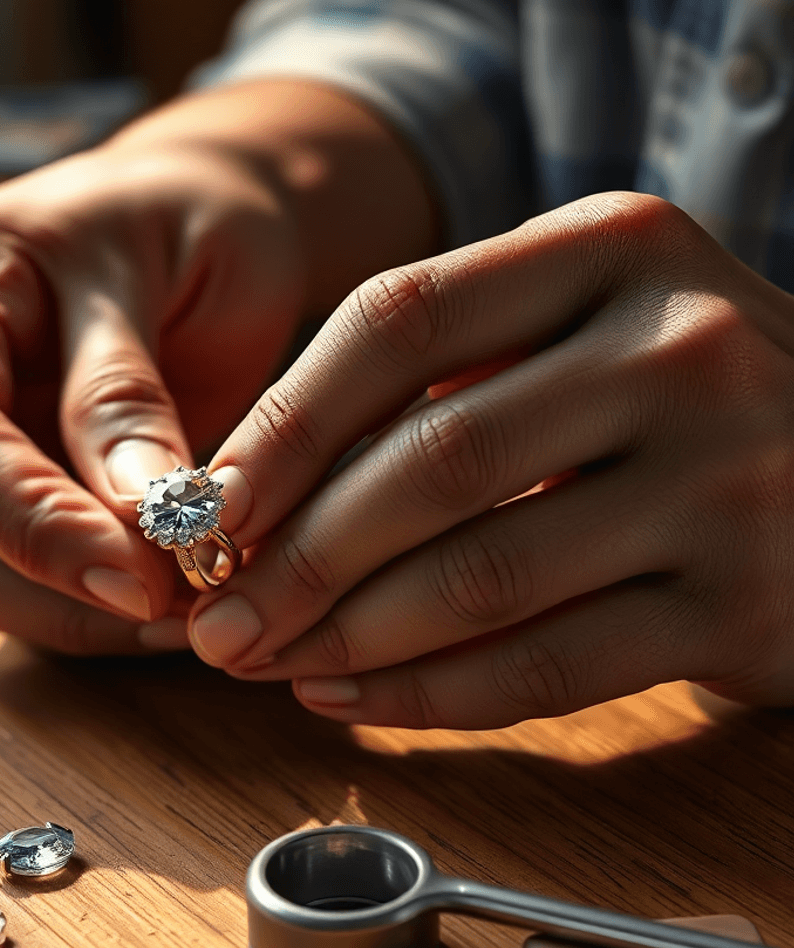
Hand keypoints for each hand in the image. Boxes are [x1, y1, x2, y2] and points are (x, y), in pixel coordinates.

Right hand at [0, 81, 435, 652]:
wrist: (208, 212)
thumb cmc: (204, 221)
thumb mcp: (191, 270)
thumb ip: (133, 397)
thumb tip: (132, 529)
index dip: (30, 522)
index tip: (139, 581)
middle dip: (45, 591)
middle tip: (172, 612)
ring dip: (65, 616)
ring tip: (176, 616)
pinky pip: (11, 577)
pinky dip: (82, 609)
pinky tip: (156, 608)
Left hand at [188, 193, 793, 725]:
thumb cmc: (677, 400)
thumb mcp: (579, 333)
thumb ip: (442, 383)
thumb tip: (256, 496)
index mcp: (612, 250)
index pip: (397, 321)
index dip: (283, 422)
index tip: (208, 503)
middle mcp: (681, 348)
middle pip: (432, 458)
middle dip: (298, 555)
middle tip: (217, 618)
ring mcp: (728, 479)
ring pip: (481, 574)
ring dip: (348, 634)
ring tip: (267, 662)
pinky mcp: (747, 606)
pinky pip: (547, 667)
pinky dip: (429, 694)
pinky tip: (353, 697)